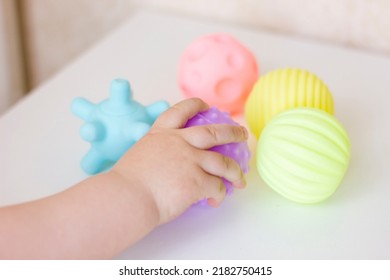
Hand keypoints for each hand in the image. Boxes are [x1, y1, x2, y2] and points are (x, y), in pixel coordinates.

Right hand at [112, 98, 247, 224]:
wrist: (127, 197)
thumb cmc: (127, 182)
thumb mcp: (140, 154)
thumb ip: (157, 153)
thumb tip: (164, 164)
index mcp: (162, 133)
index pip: (181, 110)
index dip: (196, 105)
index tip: (206, 106)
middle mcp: (180, 142)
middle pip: (214, 132)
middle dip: (232, 132)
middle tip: (242, 134)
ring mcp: (190, 161)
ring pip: (223, 162)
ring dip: (235, 171)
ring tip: (240, 178)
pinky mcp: (197, 181)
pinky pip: (216, 187)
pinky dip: (220, 194)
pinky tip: (216, 200)